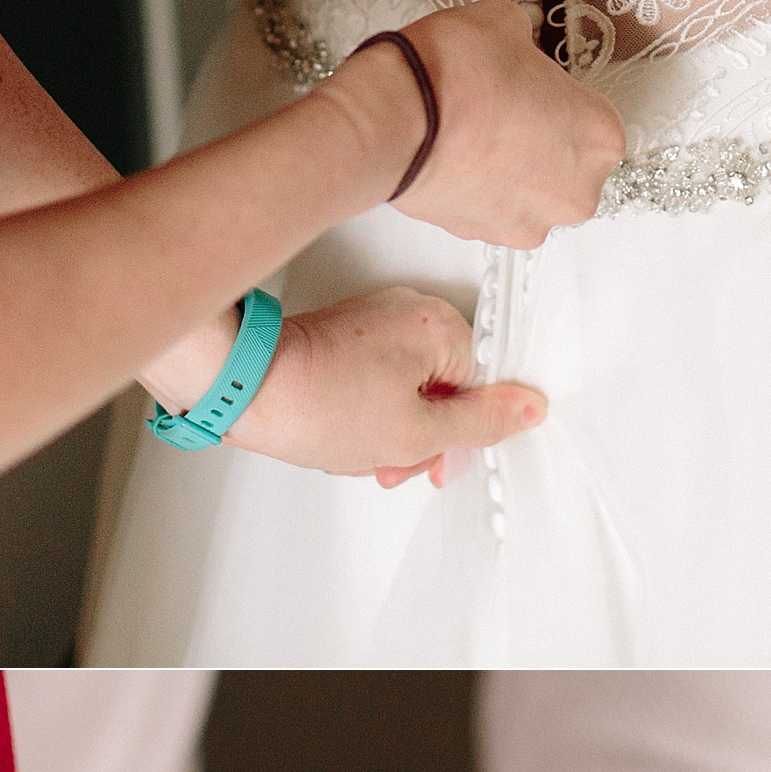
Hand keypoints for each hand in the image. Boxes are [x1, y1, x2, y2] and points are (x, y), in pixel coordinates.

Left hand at [226, 290, 547, 489]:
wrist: (242, 386)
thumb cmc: (319, 403)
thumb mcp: (415, 432)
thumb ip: (480, 424)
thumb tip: (529, 408)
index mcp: (439, 325)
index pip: (483, 385)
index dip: (463, 431)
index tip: (438, 457)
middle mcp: (408, 312)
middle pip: (446, 389)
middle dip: (420, 436)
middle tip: (392, 459)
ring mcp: (373, 322)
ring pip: (409, 392)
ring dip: (390, 432)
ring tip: (358, 450)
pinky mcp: (344, 336)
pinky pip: (377, 382)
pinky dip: (364, 413)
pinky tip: (341, 433)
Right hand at [348, 1, 624, 248]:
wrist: (396, 119)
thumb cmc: (458, 73)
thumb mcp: (504, 24)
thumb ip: (524, 44)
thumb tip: (514, 48)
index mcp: (600, 137)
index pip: (592, 118)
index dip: (559, 100)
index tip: (535, 89)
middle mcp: (577, 191)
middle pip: (569, 167)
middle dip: (542, 144)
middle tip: (505, 113)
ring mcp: (531, 221)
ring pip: (532, 195)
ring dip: (512, 173)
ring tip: (474, 138)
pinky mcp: (485, 237)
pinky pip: (494, 212)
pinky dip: (480, 192)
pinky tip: (455, 159)